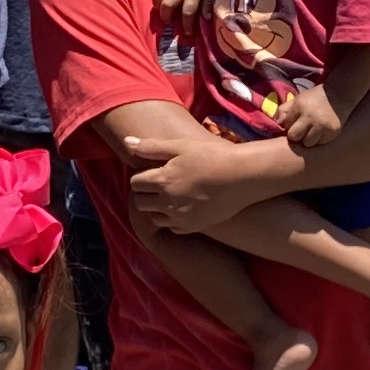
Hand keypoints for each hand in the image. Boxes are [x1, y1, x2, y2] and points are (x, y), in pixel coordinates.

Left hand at [116, 128, 265, 237]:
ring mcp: (180, 217)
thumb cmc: (212, 156)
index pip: (135, 183)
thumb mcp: (180, 146)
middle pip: (141, 202)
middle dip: (146, 193)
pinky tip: (183, 207)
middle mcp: (167, 202)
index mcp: (161, 180)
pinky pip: (173, 228)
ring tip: (171, 196)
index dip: (142, 176)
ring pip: (154, 218)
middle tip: (160, 183)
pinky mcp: (193, 227)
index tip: (153, 171)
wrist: (243, 177)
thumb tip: (126, 142)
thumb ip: (151, 147)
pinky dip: (173, 219)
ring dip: (157, 208)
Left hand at [271, 86, 343, 151]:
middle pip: (294, 137)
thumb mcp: (299, 99)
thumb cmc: (316, 98)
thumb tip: (276, 123)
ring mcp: (322, 126)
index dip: (290, 125)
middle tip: (303, 130)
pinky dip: (320, 139)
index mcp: (300, 106)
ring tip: (313, 131)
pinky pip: (320, 143)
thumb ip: (285, 110)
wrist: (340, 94)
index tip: (296, 122)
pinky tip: (322, 131)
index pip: (287, 125)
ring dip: (308, 139)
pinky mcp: (332, 132)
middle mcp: (310, 117)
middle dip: (297, 135)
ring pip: (307, 143)